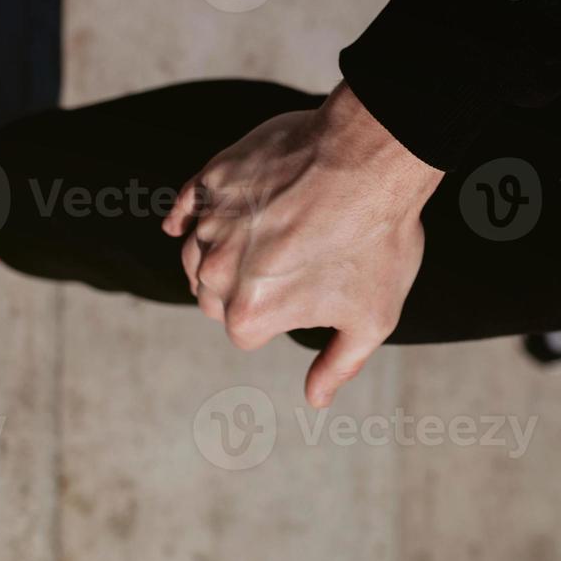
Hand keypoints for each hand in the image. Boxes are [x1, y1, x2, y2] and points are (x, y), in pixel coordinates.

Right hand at [162, 83, 443, 407]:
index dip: (276, 316)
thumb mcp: (371, 318)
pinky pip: (183, 206)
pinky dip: (185, 217)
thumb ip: (338, 365)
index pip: (244, 332)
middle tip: (285, 267)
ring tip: (259, 241)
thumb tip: (316, 401)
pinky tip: (185, 222)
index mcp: (249, 314)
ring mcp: (211, 222)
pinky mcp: (211, 179)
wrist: (371, 160)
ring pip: (194, 254)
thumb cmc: (377, 241)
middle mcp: (217, 271)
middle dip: (241, 290)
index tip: (304, 293)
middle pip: (211, 297)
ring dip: (217, 255)